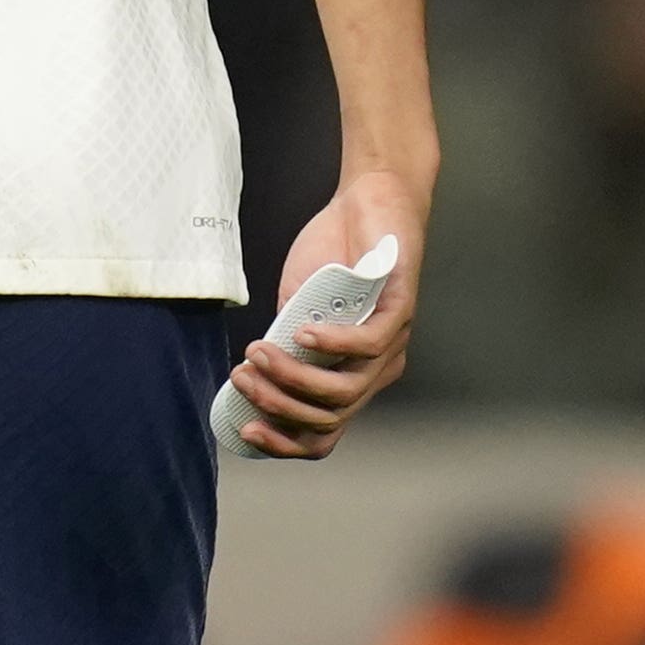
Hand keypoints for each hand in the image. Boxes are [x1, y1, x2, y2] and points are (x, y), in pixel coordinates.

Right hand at [226, 168, 426, 458]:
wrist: (366, 201)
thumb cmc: (332, 254)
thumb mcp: (294, 309)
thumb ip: (281, 345)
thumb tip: (253, 377)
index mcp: (351, 376)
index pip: (323, 434)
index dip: (284, 442)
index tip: (245, 427)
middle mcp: (376, 370)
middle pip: (329, 420)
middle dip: (277, 405)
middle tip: (242, 375)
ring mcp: (391, 345)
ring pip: (344, 390)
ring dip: (294, 377)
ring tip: (260, 352)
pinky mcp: (401, 311)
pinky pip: (367, 346)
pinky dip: (330, 344)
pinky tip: (301, 332)